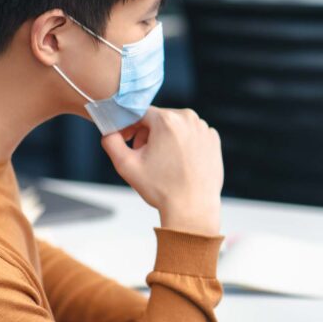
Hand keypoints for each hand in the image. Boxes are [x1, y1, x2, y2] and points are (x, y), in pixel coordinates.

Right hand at [101, 108, 223, 235]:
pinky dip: (183, 144)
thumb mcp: (126, 165)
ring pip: (176, 126)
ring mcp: (204, 128)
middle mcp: (189, 119)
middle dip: (147, 134)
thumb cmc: (161, 188)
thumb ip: (111, 141)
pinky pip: (192, 134)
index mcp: (167, 120)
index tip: (127, 141)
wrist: (193, 208)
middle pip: (158, 119)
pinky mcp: (213, 139)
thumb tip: (109, 129)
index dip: (129, 127)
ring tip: (162, 162)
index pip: (139, 113)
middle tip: (144, 156)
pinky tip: (179, 162)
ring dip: (165, 138)